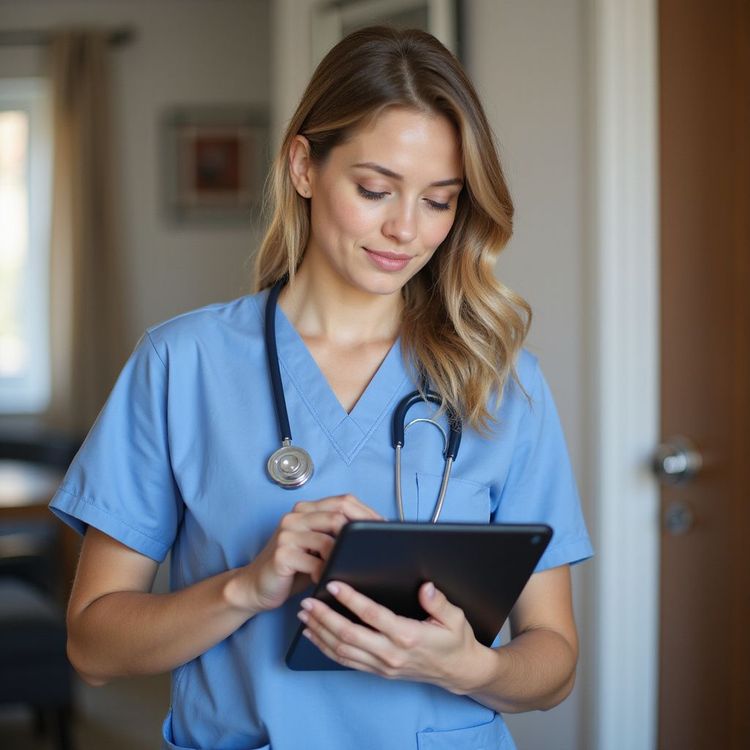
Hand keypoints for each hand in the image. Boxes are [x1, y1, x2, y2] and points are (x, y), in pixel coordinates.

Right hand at [236, 495, 381, 613]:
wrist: (256, 586)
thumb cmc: (292, 568)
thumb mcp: (317, 547)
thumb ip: (336, 536)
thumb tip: (374, 533)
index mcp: (306, 509)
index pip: (343, 501)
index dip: (366, 513)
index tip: (383, 528)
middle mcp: (295, 516)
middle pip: (338, 516)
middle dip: (360, 535)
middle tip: (372, 552)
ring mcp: (287, 533)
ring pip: (329, 540)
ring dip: (342, 558)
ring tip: (347, 569)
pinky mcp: (282, 553)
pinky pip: (314, 562)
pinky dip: (325, 573)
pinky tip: (325, 580)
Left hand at [297, 580, 490, 692]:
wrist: (459, 672)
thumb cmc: (455, 641)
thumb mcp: (455, 618)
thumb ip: (438, 601)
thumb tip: (424, 586)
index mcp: (408, 636)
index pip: (372, 616)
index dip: (350, 600)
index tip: (334, 585)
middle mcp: (391, 653)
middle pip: (349, 636)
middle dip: (324, 617)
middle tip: (308, 601)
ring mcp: (383, 665)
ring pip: (343, 651)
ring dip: (320, 633)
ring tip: (304, 616)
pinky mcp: (378, 671)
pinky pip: (347, 662)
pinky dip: (327, 649)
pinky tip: (315, 636)